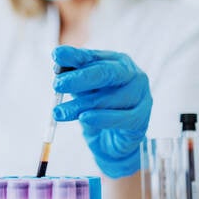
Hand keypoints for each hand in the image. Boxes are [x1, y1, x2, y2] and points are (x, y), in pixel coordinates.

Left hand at [52, 45, 151, 178]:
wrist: (112, 142)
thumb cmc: (97, 111)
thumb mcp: (82, 93)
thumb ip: (73, 80)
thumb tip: (57, 66)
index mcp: (115, 62)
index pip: (92, 57)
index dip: (74, 56)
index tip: (56, 55)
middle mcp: (131, 74)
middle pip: (106, 73)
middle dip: (79, 78)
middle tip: (57, 85)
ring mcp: (141, 95)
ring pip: (109, 98)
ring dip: (81, 105)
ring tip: (59, 112)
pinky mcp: (142, 118)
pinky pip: (121, 118)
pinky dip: (102, 118)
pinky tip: (84, 118)